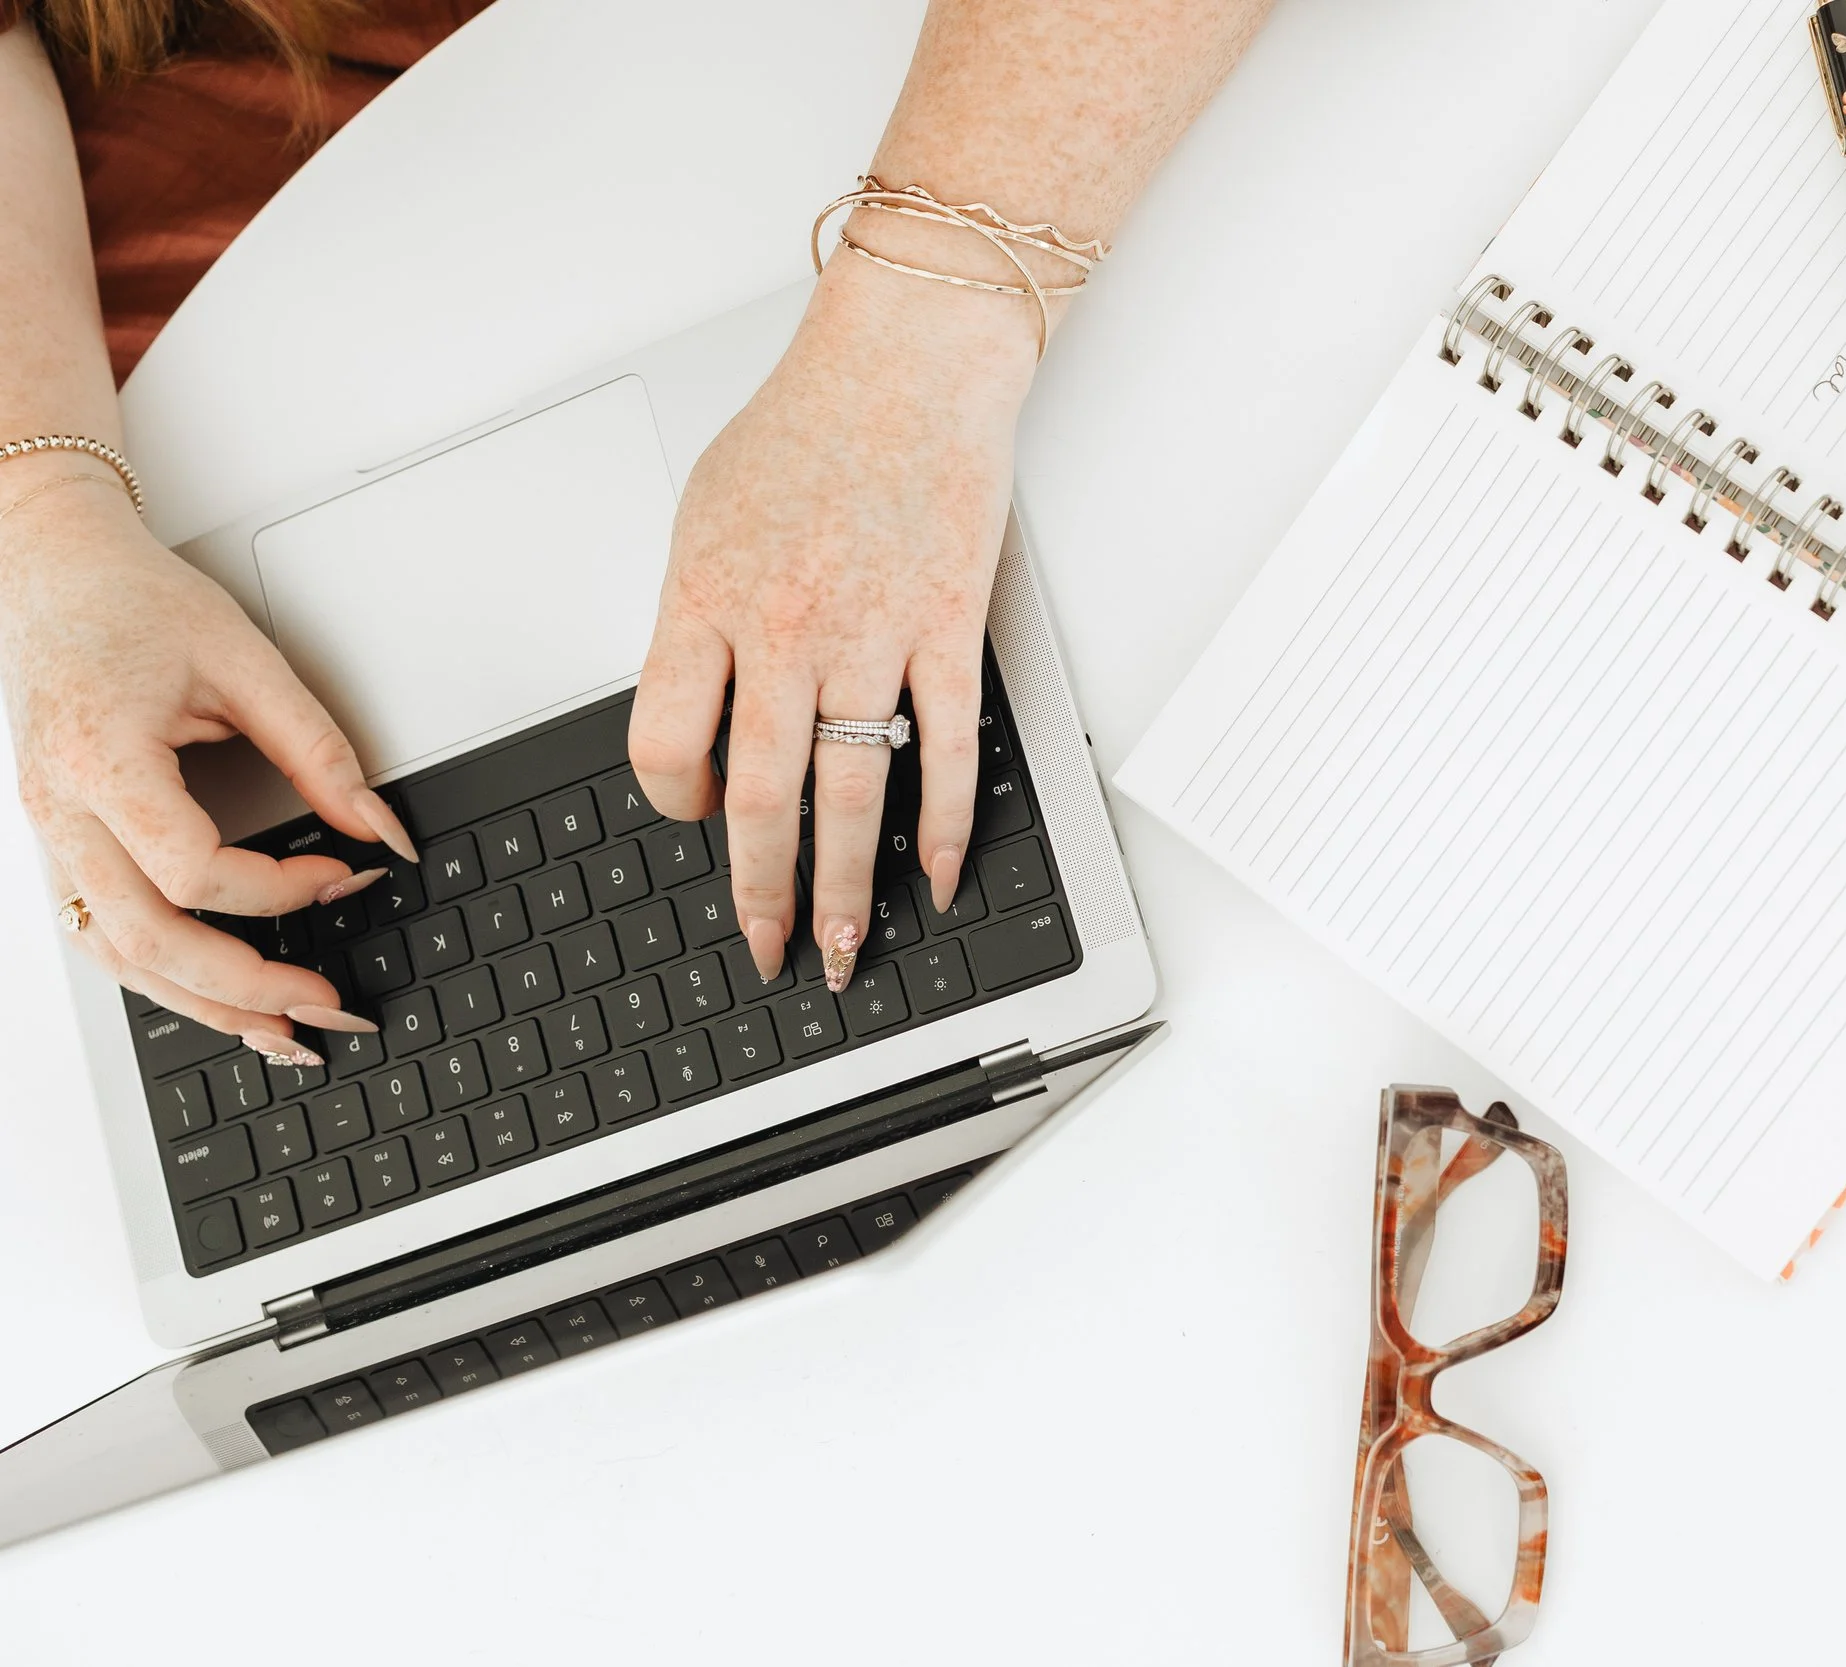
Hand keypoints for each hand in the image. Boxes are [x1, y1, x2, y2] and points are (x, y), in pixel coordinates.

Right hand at [0, 474, 412, 1056]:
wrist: (52, 572)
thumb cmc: (132, 602)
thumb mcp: (244, 658)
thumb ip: (318, 749)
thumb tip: (381, 827)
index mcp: (99, 759)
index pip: (191, 869)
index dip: (280, 890)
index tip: (345, 876)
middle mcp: (60, 811)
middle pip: (146, 941)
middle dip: (245, 987)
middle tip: (328, 1007)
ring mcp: (50, 835)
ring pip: (117, 957)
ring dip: (203, 1005)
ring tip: (285, 1035)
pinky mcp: (61, 844)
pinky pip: (104, 935)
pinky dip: (165, 979)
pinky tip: (221, 999)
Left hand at [629, 254, 1036, 990]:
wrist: (908, 364)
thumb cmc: (806, 427)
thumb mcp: (706, 515)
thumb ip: (697, 619)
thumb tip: (701, 714)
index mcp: (705, 599)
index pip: (664, 744)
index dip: (677, 799)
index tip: (702, 814)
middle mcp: (784, 629)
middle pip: (761, 799)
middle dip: (760, 894)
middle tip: (767, 951)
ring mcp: (873, 636)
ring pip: (852, 794)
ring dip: (847, 886)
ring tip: (844, 943)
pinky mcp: (950, 631)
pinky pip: (945, 752)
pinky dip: (945, 826)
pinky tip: (939, 871)